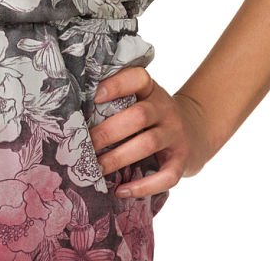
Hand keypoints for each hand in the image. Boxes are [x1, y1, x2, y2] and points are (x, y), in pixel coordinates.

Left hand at [89, 67, 211, 198]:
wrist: (195, 131)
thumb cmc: (152, 114)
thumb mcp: (142, 98)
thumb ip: (118, 100)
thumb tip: (73, 113)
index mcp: (152, 90)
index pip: (138, 78)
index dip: (117, 85)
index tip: (94, 95)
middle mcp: (165, 110)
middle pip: (139, 116)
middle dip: (109, 131)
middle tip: (85, 143)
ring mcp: (175, 135)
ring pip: (148, 144)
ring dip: (119, 157)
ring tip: (96, 168)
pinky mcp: (181, 161)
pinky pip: (166, 176)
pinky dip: (143, 186)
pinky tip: (121, 191)